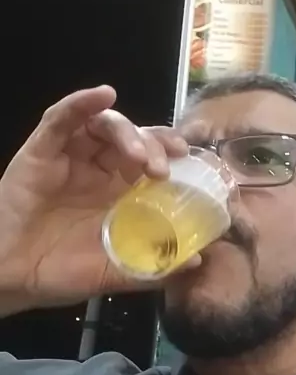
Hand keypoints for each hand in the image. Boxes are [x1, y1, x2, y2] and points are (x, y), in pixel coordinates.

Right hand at [0, 85, 198, 312]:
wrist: (12, 278)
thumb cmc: (61, 274)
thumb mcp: (116, 274)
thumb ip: (154, 267)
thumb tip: (198, 260)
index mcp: (119, 194)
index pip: (152, 159)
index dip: (171, 154)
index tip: (188, 161)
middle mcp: (98, 171)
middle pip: (133, 138)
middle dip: (154, 145)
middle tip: (163, 167)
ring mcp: (70, 158)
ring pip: (103, 125)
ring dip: (126, 132)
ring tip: (138, 156)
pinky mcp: (41, 152)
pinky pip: (61, 119)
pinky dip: (81, 103)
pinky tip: (101, 95)